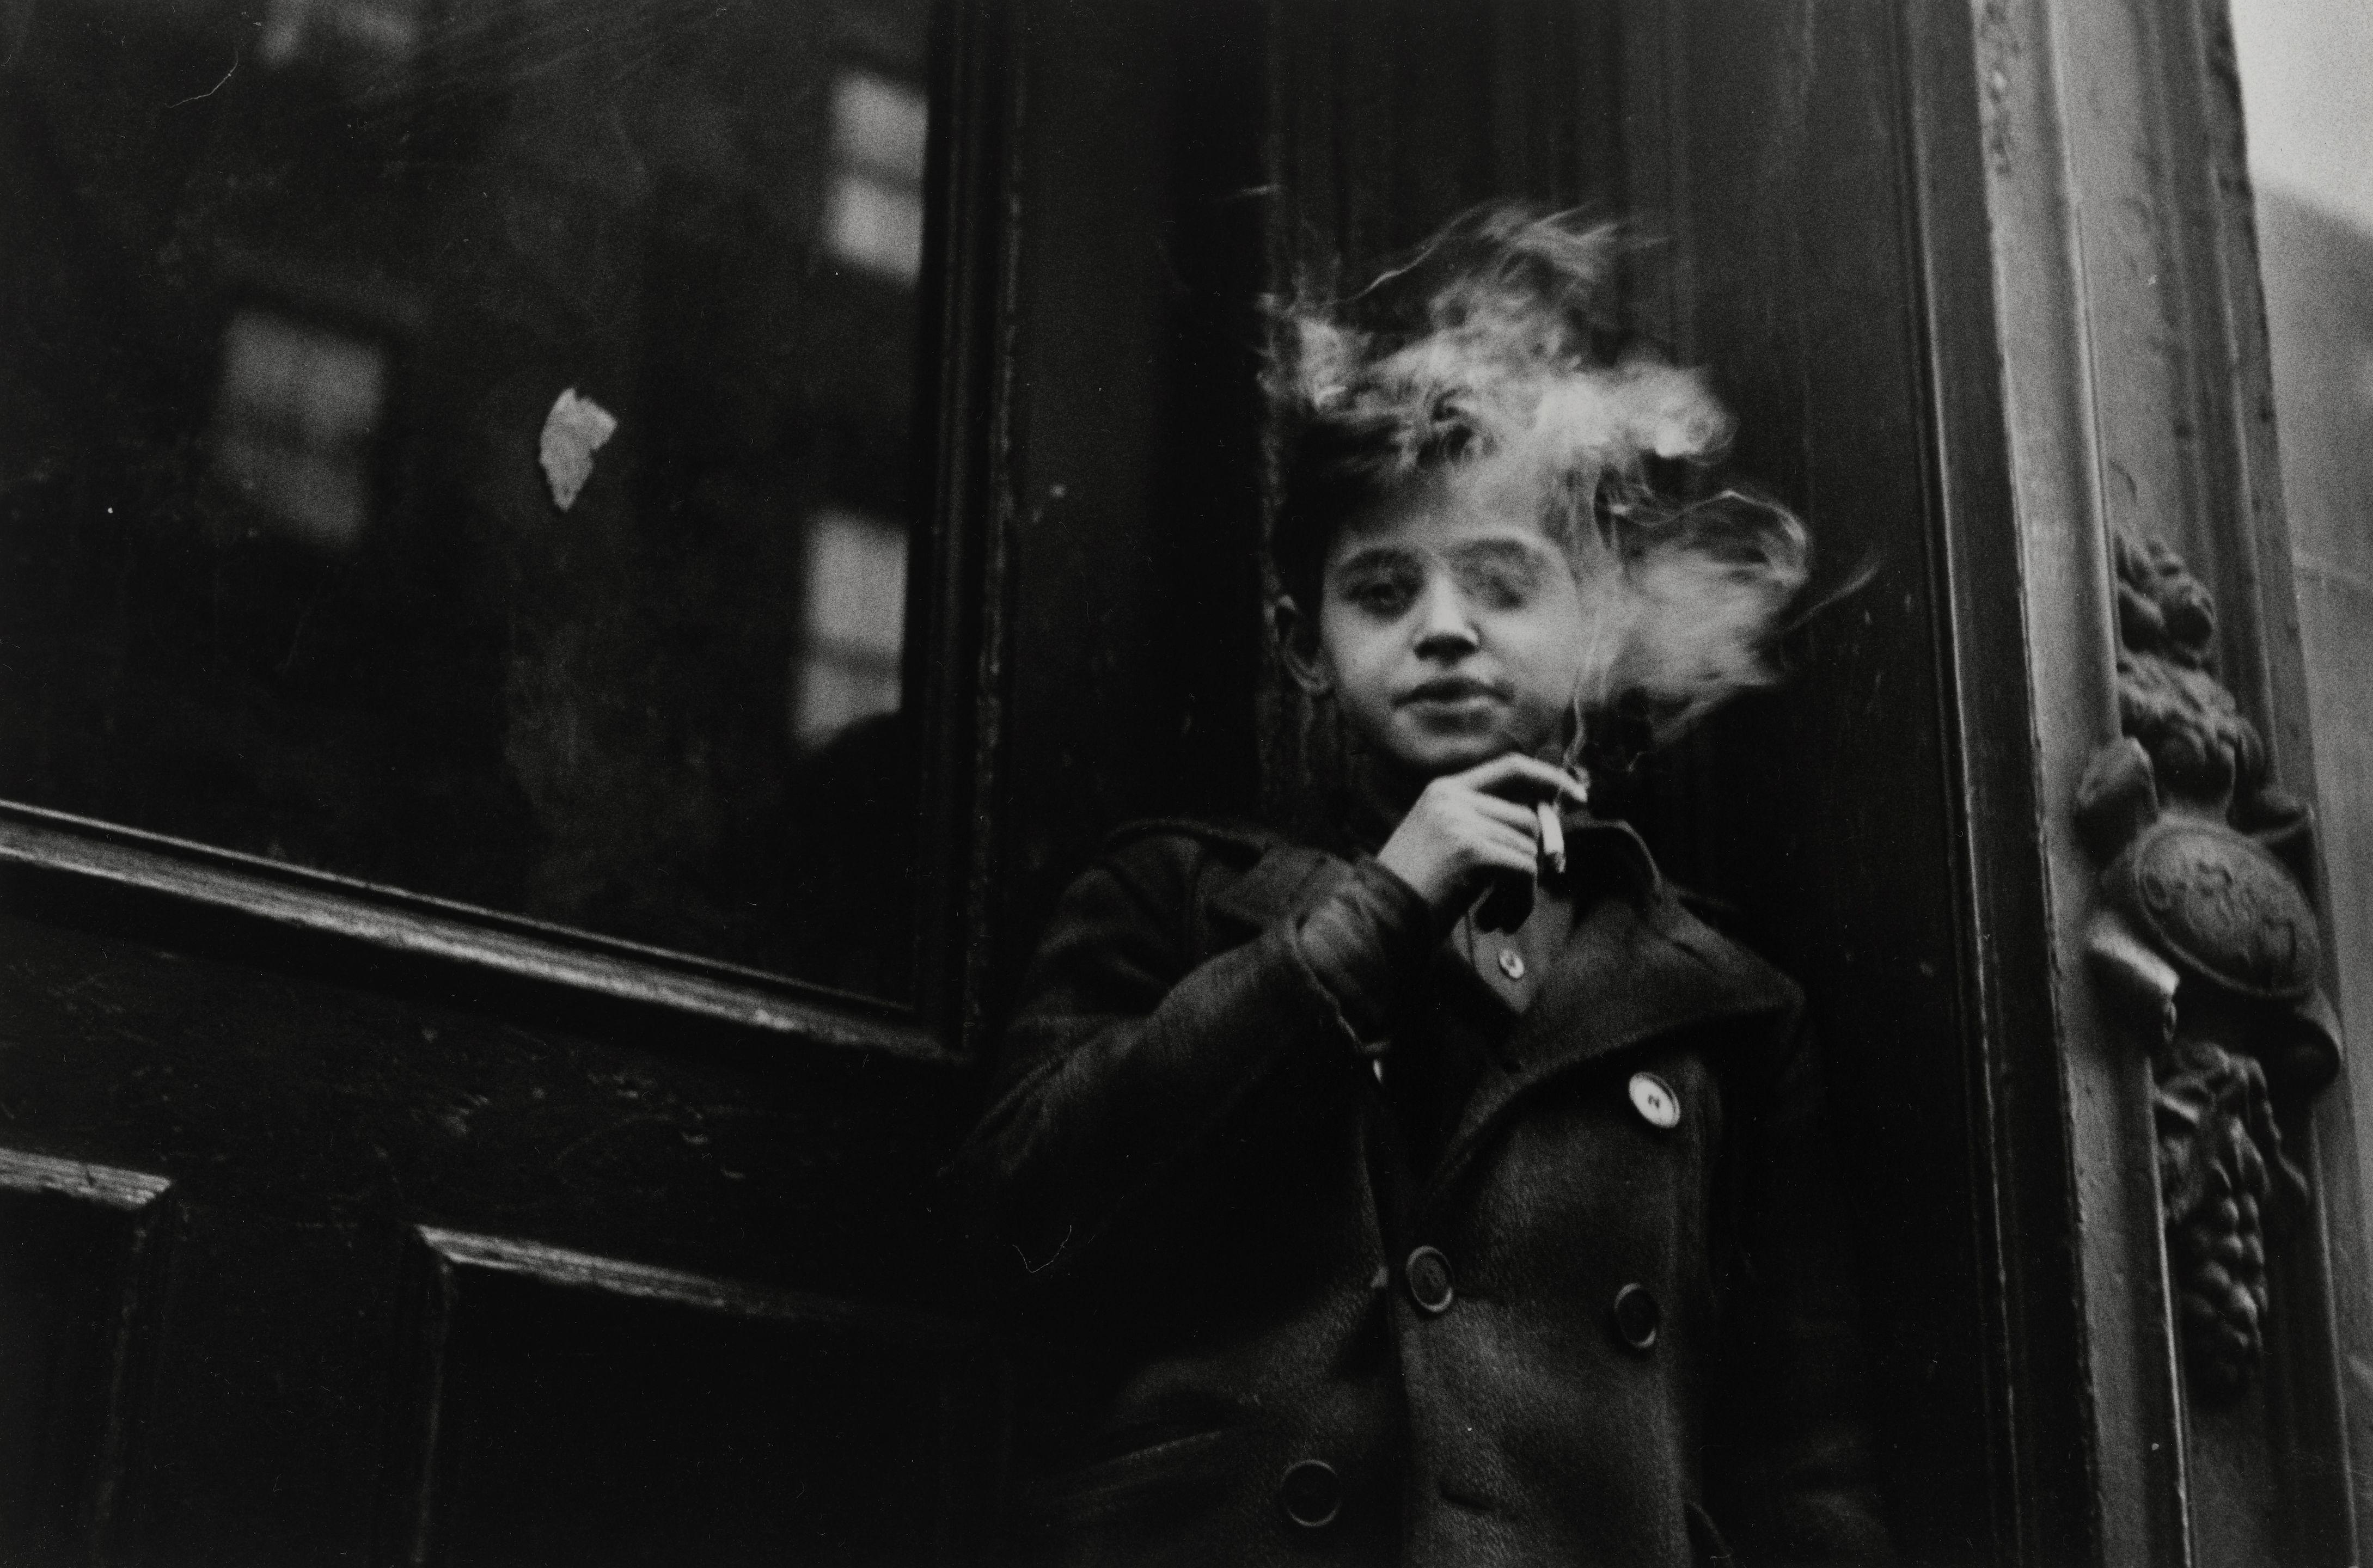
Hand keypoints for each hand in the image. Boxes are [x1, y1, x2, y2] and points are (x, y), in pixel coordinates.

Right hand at [1375, 754, 1590, 920]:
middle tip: (1516, 897)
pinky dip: (1520, 903)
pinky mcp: (1472, 850)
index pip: (1510, 767)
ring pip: (1529, 849)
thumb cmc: (1411, 892)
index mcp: (1444, 790)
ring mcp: (1461, 821)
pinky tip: (1494, 921)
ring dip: (1522, 891)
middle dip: (1534, 861)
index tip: (1578, 796)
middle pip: (1527, 819)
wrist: (1377, 919)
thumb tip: (1544, 826)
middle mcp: (1453, 797)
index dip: (1549, 778)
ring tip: (1494, 915)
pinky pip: (1525, 872)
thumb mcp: (1445, 845)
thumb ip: (1485, 826)